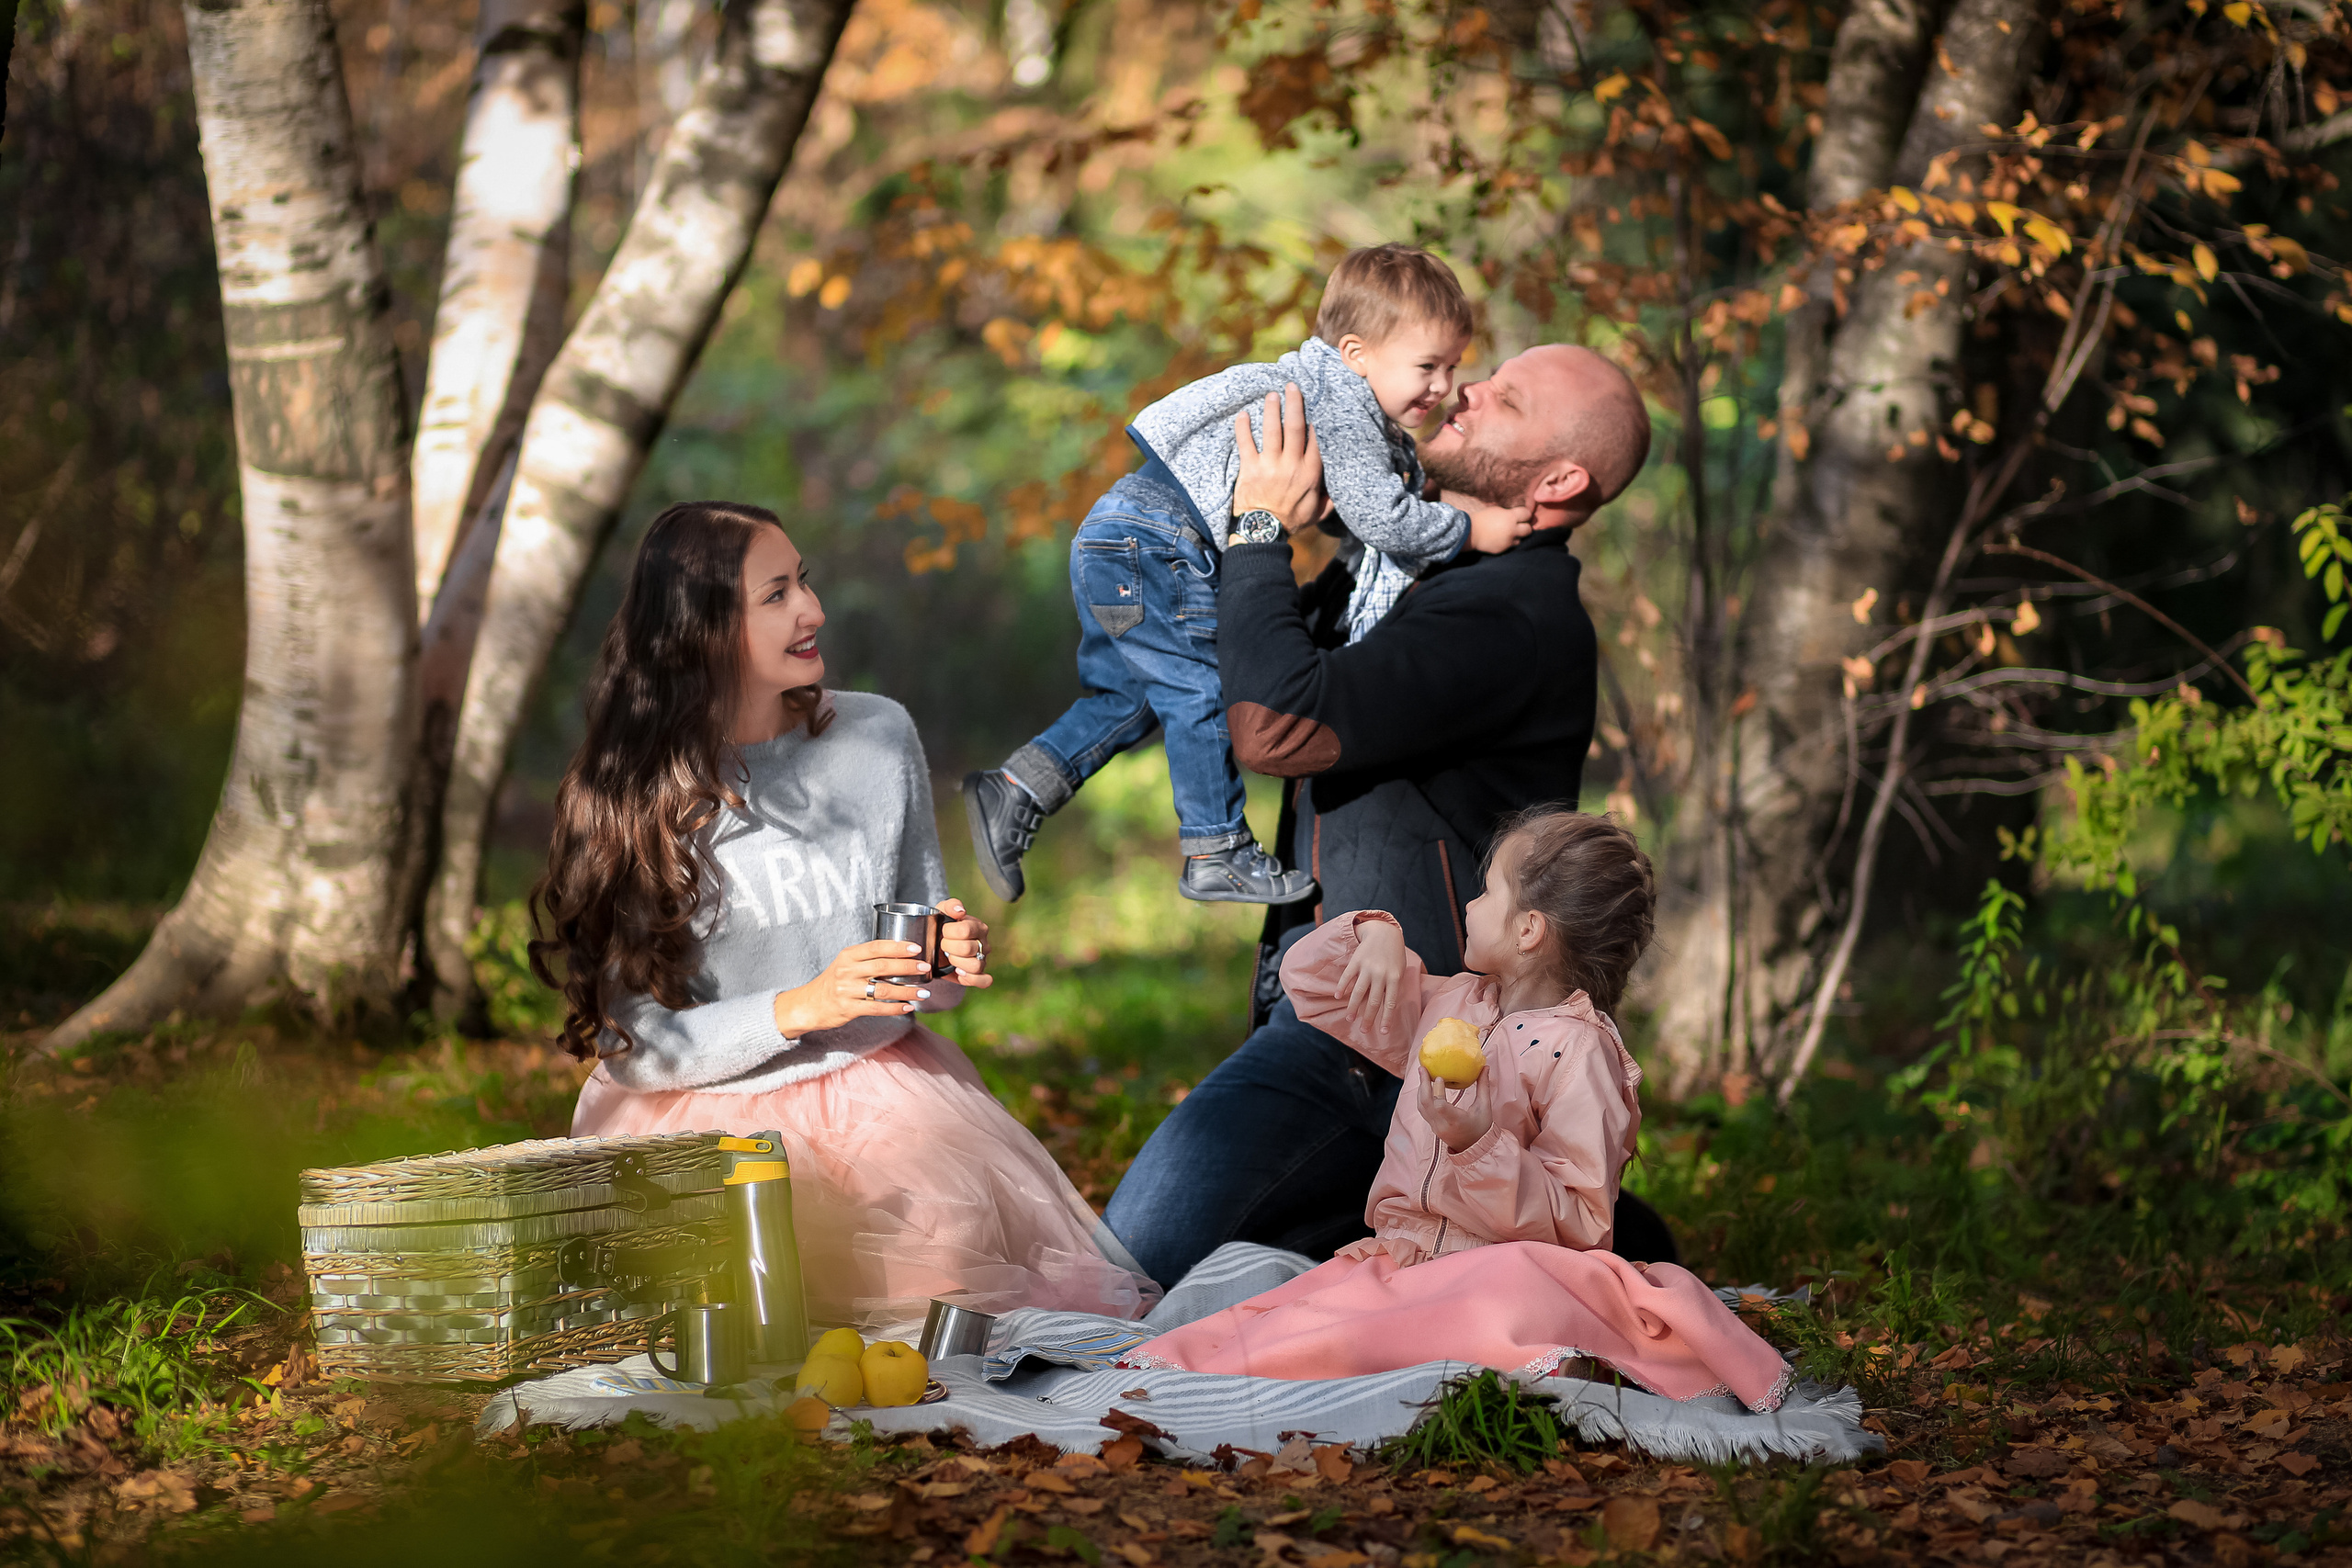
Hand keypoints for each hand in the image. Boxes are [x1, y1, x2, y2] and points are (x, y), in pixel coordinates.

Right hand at [773, 939, 934, 1036]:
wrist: (809, 1004)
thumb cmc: (835, 982)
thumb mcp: (846, 964)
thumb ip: (868, 959)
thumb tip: (902, 955)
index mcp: (848, 955)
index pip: (876, 947)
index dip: (898, 947)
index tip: (917, 948)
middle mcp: (846, 970)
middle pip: (882, 967)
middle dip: (908, 967)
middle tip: (926, 968)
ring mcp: (846, 990)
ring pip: (883, 990)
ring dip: (906, 991)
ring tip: (924, 992)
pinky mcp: (848, 1008)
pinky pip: (876, 1008)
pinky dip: (894, 1009)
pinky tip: (908, 1007)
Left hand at [937, 897, 994, 988]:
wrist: (934, 947)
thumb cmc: (940, 927)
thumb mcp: (941, 912)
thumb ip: (950, 905)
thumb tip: (960, 911)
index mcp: (978, 926)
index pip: (965, 930)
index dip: (949, 933)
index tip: (942, 932)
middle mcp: (984, 943)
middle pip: (968, 948)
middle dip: (949, 948)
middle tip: (943, 946)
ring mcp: (983, 960)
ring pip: (976, 965)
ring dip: (957, 963)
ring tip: (950, 959)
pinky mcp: (979, 975)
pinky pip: (984, 981)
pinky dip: (971, 978)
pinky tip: (959, 972)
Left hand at [1231, 383, 1326, 536]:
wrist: (1263, 532)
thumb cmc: (1290, 522)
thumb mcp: (1317, 513)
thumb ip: (1329, 499)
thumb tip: (1338, 489)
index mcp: (1310, 474)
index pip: (1315, 440)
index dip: (1315, 420)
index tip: (1315, 403)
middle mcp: (1292, 465)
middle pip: (1295, 428)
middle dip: (1295, 404)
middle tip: (1292, 386)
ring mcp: (1270, 465)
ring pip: (1272, 431)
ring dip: (1272, 410)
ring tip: (1272, 394)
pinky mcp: (1250, 468)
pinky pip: (1246, 443)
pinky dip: (1243, 428)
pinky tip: (1243, 414)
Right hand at [1338, 917, 1405, 1028]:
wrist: (1384, 932)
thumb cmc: (1394, 954)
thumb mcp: (1399, 970)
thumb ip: (1392, 986)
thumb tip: (1385, 1007)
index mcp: (1394, 978)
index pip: (1390, 1003)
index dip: (1386, 1019)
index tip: (1382, 1032)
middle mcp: (1381, 974)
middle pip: (1373, 1001)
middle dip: (1368, 1018)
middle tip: (1364, 1031)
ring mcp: (1367, 967)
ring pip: (1358, 991)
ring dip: (1353, 1007)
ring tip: (1349, 1018)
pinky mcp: (1356, 960)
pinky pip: (1347, 976)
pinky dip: (1342, 987)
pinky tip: (1338, 996)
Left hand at [1416, 1063, 1492, 1154]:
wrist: (1475, 1149)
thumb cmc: (1482, 1128)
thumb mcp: (1485, 1107)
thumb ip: (1483, 1087)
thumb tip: (1485, 1067)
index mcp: (1456, 1121)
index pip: (1440, 1106)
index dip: (1438, 1090)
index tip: (1440, 1077)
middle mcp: (1442, 1125)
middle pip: (1426, 1104)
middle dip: (1423, 1084)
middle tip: (1423, 1068)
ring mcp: (1435, 1127)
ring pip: (1421, 1107)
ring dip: (1421, 1090)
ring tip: (1423, 1074)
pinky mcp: (1433, 1127)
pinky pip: (1423, 1110)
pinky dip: (1422, 1097)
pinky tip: (1426, 1086)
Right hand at [1463, 497, 1534, 553]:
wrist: (1470, 532)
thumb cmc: (1482, 518)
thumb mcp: (1497, 510)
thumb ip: (1509, 513)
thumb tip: (1518, 516)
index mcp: (1510, 517)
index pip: (1527, 514)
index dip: (1526, 515)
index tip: (1523, 516)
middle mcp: (1512, 529)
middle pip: (1528, 529)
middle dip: (1525, 527)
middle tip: (1520, 526)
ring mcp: (1508, 541)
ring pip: (1520, 539)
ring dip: (1516, 536)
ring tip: (1508, 534)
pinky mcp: (1503, 549)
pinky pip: (1510, 546)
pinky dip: (1508, 543)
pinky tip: (1500, 539)